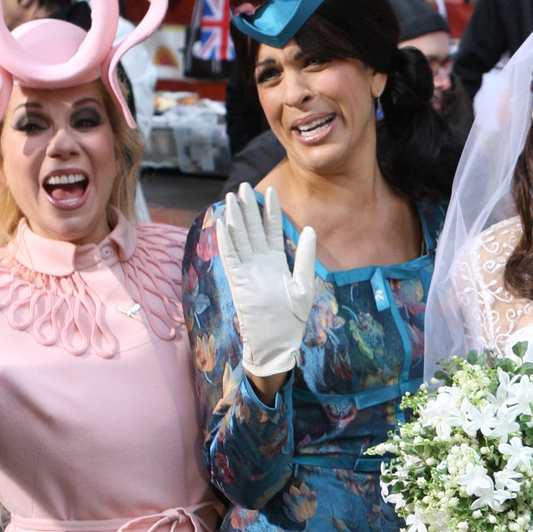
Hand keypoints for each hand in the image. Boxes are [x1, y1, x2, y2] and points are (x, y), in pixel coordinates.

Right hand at [214, 183, 317, 382]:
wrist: (277, 345)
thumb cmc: (291, 321)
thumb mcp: (305, 286)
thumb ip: (306, 257)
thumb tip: (310, 229)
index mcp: (275, 263)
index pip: (272, 231)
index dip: (270, 211)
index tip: (270, 191)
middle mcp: (259, 264)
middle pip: (252, 230)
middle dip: (248, 208)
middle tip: (243, 186)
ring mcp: (247, 272)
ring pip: (239, 239)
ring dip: (235, 218)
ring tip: (232, 197)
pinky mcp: (238, 282)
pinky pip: (230, 257)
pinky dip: (226, 240)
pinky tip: (222, 223)